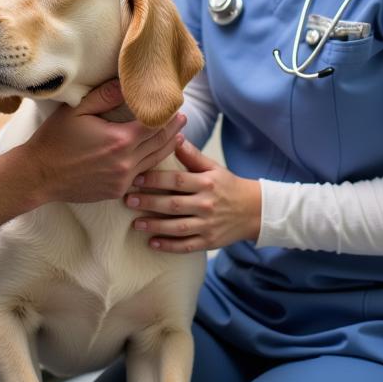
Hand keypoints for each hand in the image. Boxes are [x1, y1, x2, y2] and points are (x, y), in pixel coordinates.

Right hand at [26, 80, 186, 206]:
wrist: (39, 176)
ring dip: (168, 147)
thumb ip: (105, 96)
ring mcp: (123, 180)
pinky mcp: (117, 191)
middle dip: (173, 129)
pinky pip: (142, 176)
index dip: (167, 113)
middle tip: (183, 117)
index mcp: (120, 140)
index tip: (175, 104)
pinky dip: (152, 164)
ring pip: (155, 162)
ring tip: (177, 136)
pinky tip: (154, 157)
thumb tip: (127, 83)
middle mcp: (127, 162)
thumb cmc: (55, 140)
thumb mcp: (77, 110)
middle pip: (160, 143)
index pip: (155, 124)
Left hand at [125, 140, 260, 251]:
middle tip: (127, 200)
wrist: (254, 211)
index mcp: (206, 183)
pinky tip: (152, 243)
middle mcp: (207, 204)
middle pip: (173, 204)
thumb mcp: (213, 167)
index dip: (154, 180)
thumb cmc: (227, 185)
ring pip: (178, 227)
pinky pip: (186, 246)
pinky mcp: (210, 242)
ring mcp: (208, 225)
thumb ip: (191, 155)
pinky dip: (169, 246)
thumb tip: (173, 135)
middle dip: (149, 202)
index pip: (176, 180)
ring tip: (135, 224)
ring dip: (155, 226)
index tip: (135, 179)